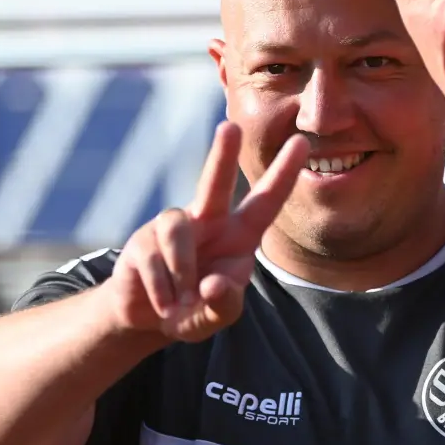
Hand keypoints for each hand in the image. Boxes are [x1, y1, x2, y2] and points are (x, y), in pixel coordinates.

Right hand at [107, 122, 308, 341]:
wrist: (148, 318)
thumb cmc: (195, 308)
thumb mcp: (218, 315)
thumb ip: (224, 305)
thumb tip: (213, 284)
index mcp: (238, 235)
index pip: (266, 201)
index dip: (283, 174)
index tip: (302, 142)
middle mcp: (207, 222)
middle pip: (214, 182)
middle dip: (221, 154)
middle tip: (229, 126)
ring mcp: (172, 228)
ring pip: (176, 226)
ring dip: (182, 270)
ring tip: (181, 302)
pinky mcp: (142, 242)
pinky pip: (153, 257)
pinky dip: (161, 288)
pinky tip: (164, 306)